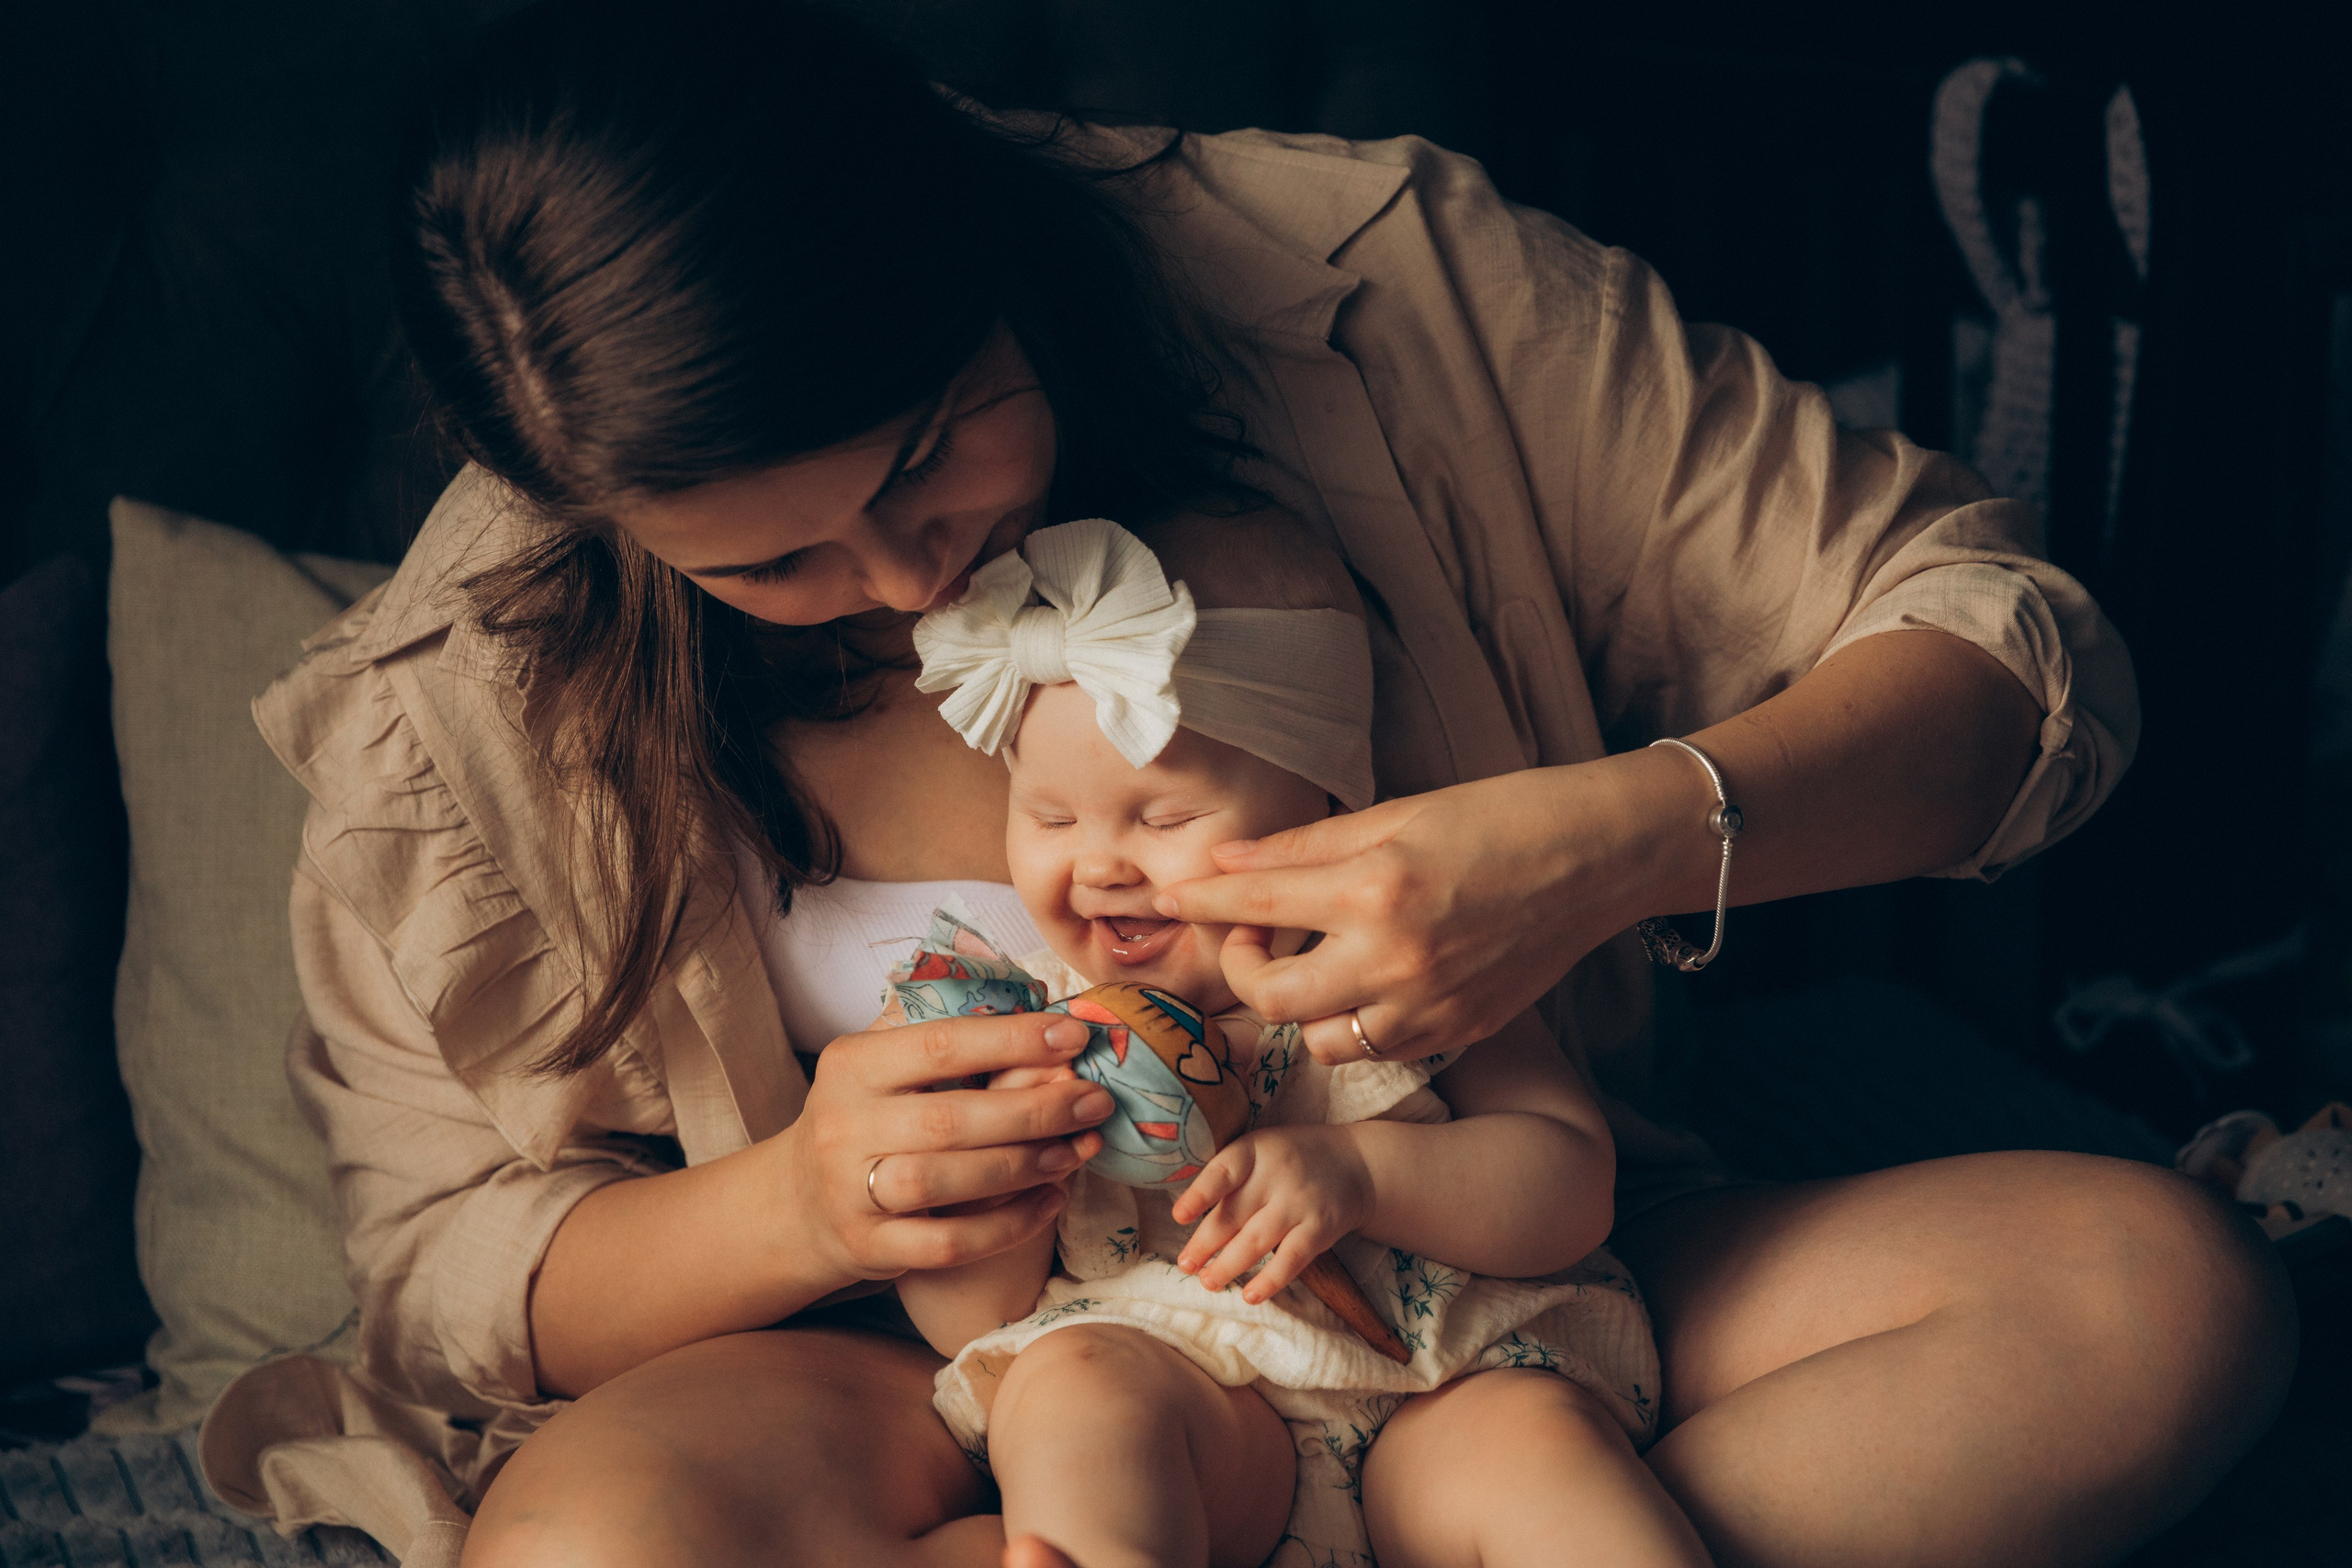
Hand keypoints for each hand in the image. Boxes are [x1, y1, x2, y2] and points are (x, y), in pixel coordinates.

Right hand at [778, 1012, 1112, 1283]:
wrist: (802, 1202)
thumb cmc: (867, 1117)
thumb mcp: (882, 1065)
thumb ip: (946, 1036)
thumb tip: (1038, 998)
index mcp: (852, 1065)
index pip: (940, 1045)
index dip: (1012, 1040)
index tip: (1074, 1036)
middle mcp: (843, 1125)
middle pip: (950, 1119)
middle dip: (1034, 1110)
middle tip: (1094, 1102)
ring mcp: (851, 1192)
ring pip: (945, 1182)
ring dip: (1022, 1166)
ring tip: (1076, 1151)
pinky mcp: (870, 1247)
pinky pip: (947, 1243)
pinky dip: (1006, 1226)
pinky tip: (1050, 1201)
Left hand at [1152, 760, 1698, 1061]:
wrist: (1599, 856)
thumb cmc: (1499, 816)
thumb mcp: (1395, 814)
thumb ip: (1305, 849)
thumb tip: (1227, 864)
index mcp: (1374, 887)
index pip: (1253, 904)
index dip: (1198, 902)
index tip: (1169, 899)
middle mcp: (1395, 957)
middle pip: (1271, 997)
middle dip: (1239, 970)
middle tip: (1245, 939)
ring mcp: (1429, 1005)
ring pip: (1319, 1039)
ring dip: (1296, 1006)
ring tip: (1309, 962)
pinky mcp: (1459, 1029)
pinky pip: (1376, 1048)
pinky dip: (1352, 1023)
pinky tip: (1363, 983)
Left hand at [1169, 1125, 1372, 1302]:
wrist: (1355, 1164)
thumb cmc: (1291, 1159)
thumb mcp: (1260, 1150)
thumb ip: (1229, 1176)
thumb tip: (1184, 1216)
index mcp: (1254, 1150)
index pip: (1223, 1172)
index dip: (1199, 1195)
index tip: (1179, 1217)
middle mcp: (1276, 1175)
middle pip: (1234, 1213)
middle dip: (1205, 1244)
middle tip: (1185, 1265)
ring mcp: (1299, 1202)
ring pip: (1256, 1241)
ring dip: (1228, 1266)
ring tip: (1208, 1282)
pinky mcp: (1320, 1229)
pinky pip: (1290, 1259)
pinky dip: (1269, 1280)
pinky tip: (1249, 1295)